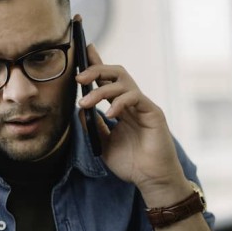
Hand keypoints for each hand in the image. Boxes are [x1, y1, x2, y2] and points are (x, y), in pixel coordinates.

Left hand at [76, 45, 189, 204]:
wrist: (151, 180)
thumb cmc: (131, 164)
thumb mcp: (103, 143)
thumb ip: (93, 126)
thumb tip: (79, 109)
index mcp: (121, 107)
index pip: (107, 80)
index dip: (96, 63)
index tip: (84, 49)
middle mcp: (132, 103)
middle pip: (116, 73)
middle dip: (96, 70)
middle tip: (78, 79)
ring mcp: (143, 106)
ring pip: (123, 83)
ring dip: (100, 90)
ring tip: (85, 103)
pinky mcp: (153, 113)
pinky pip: (135, 97)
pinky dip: (120, 103)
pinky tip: (109, 115)